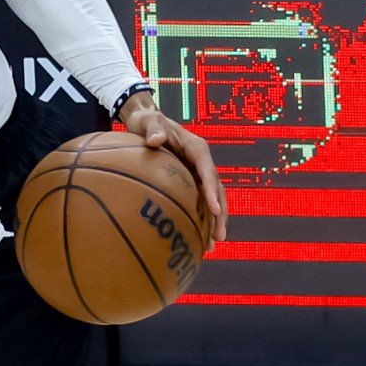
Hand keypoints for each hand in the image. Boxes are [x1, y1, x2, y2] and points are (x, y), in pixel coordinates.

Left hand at [117, 90, 226, 243]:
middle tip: (218, 237)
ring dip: (214, 221)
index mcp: (197, 149)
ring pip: (212, 198)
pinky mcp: (190, 179)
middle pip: (217, 190)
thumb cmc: (147, 122)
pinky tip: (196, 237)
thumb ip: (153, 130)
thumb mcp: (149, 122)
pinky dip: (200, 217)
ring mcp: (197, 172)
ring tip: (212, 245)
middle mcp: (202, 162)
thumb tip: (154, 140)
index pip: (208, 172)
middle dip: (220, 214)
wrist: (146, 121)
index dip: (212, 192)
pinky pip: (198, 200)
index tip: (213, 210)